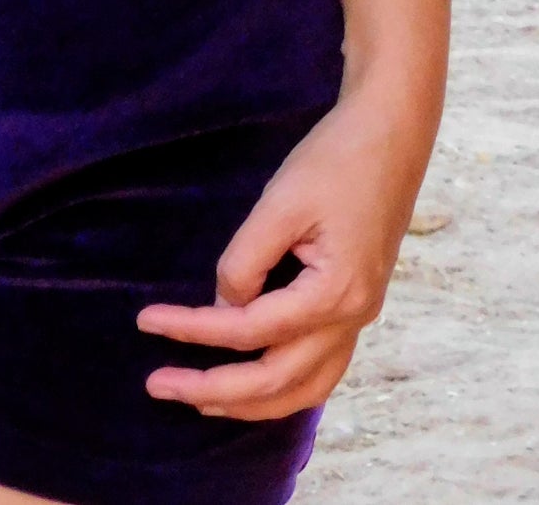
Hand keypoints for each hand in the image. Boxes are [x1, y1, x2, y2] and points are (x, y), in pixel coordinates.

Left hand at [135, 86, 432, 422]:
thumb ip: (246, 259)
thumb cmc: (335, 161)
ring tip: (201, 401)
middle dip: (214, 388)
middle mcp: (352, 319)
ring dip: (252, 402)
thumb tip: (222, 307)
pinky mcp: (358, 305)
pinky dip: (286, 387)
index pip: (250, 329)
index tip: (147, 322)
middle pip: (277, 380)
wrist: (391, 135)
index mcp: (335, 293)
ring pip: (305, 388)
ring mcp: (360, 318)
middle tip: (157, 385)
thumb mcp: (280, 202)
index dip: (193, 329)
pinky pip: (322, 369)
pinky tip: (257, 384)